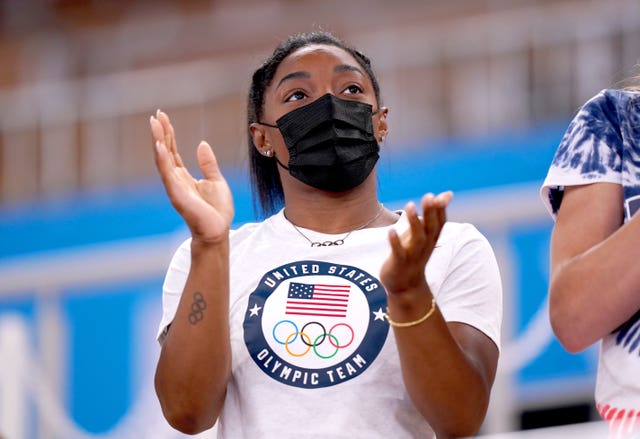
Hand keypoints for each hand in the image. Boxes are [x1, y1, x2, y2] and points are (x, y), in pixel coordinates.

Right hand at [150, 110, 233, 243]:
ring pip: (163, 160)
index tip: (163, 117)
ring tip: (154, 124)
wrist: (218, 230)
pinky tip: (159, 145)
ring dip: (158, 141)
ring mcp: (174, 186)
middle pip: (165, 152)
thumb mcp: (216, 180)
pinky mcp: (177, 194)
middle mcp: (175, 180)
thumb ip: (208, 163)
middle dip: (160, 133)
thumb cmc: (218, 210)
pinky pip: (167, 174)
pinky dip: (162, 159)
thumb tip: (202, 144)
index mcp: (184, 176)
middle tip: (155, 115)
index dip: (168, 134)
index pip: (172, 151)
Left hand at [380, 192, 452, 294]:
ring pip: (416, 239)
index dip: (441, 210)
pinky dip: (395, 242)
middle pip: (430, 228)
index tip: (441, 195)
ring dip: (414, 222)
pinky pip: (398, 252)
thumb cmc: (414, 255)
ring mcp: (412, 255)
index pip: (440, 223)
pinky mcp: (398, 263)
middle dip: (430, 212)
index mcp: (430, 239)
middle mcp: (424, 246)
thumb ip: (432, 215)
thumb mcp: (424, 234)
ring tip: (410, 205)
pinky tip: (390, 230)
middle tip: (429, 196)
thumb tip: (447, 193)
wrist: (405, 287)